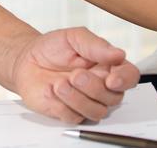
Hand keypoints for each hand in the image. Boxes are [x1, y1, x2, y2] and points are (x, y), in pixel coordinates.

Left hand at [10, 28, 139, 122]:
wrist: (26, 60)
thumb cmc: (52, 47)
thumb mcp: (73, 37)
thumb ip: (96, 45)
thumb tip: (119, 53)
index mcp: (107, 66)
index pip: (129, 76)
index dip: (125, 80)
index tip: (111, 79)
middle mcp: (101, 86)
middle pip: (114, 97)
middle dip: (94, 88)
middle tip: (75, 75)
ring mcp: (86, 101)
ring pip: (97, 112)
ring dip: (78, 99)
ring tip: (59, 84)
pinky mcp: (69, 113)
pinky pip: (74, 118)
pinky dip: (61, 105)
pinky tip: (51, 91)